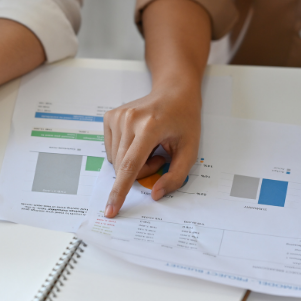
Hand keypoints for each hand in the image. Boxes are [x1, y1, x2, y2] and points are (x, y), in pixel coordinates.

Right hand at [102, 80, 201, 217]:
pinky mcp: (109, 117)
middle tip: (159, 158)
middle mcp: (128, 120)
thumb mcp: (190, 149)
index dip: (120, 191)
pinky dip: (124, 153)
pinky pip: (111, 150)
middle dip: (140, 171)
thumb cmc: (184, 119)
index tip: (111, 209)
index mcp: (149, 126)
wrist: (173, 91)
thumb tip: (154, 194)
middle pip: (123, 166)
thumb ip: (176, 176)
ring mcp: (116, 116)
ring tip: (150, 147)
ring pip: (115, 160)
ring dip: (132, 162)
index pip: (130, 165)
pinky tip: (138, 140)